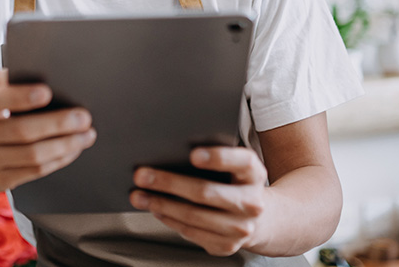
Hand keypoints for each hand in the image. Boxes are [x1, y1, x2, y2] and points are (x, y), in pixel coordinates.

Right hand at [0, 69, 96, 190]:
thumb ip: (11, 80)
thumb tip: (46, 73)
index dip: (22, 97)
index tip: (48, 92)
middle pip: (22, 131)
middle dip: (58, 124)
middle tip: (83, 117)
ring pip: (32, 155)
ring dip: (65, 145)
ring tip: (86, 135)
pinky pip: (35, 171)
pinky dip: (59, 159)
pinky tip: (73, 149)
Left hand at [130, 147, 268, 255]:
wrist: (259, 218)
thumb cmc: (235, 183)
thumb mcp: (234, 166)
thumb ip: (212, 156)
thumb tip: (168, 152)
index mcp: (254, 174)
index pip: (241, 162)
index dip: (218, 158)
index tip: (192, 155)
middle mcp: (252, 202)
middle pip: (205, 192)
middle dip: (168, 182)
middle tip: (141, 175)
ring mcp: (240, 228)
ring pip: (193, 216)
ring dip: (160, 204)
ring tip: (139, 195)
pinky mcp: (227, 245)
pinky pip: (191, 232)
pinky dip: (169, 219)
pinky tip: (155, 209)